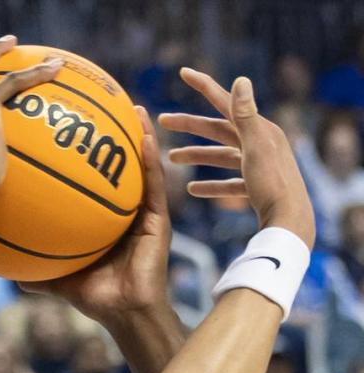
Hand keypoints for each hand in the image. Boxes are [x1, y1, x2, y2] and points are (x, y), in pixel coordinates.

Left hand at [20, 107, 170, 321]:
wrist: (123, 313)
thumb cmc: (90, 296)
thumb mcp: (52, 275)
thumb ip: (28, 265)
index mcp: (100, 218)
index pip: (90, 179)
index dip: (82, 155)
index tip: (66, 127)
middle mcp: (121, 209)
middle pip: (116, 166)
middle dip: (110, 135)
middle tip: (98, 104)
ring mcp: (141, 212)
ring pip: (140, 166)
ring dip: (137, 135)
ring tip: (131, 105)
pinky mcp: (158, 218)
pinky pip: (154, 183)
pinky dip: (150, 159)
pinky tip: (145, 136)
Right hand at [159, 68, 314, 248]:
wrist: (289, 221)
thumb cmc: (272, 184)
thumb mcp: (256, 147)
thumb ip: (245, 114)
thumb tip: (240, 79)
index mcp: (260, 130)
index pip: (226, 102)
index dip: (204, 86)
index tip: (184, 72)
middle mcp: (261, 143)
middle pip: (218, 130)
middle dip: (190, 125)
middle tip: (163, 120)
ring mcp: (259, 166)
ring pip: (222, 155)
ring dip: (196, 156)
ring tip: (171, 159)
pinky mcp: (257, 187)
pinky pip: (230, 182)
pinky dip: (212, 184)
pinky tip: (194, 189)